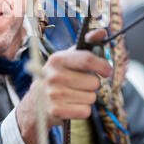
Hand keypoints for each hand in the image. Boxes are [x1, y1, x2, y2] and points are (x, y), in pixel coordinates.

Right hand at [16, 28, 110, 143]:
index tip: (107, 71)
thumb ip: (87, 44)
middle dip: (93, 84)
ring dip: (87, 97)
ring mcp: (53, 94)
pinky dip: (83, 110)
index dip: (102, 65)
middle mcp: (53, 75)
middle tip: (82, 84)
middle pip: (94, 82)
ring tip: (74, 94)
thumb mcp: (68, 57)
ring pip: (91, 98)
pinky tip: (72, 105)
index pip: (87, 59)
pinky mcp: (56, 111)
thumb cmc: (58, 75)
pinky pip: (85, 111)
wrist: (35, 102)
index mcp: (57, 59)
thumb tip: (102, 31)